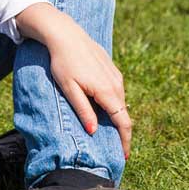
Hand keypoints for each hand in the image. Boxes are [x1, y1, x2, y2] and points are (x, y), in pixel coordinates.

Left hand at [16, 4, 132, 158]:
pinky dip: (114, 104)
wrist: (65, 34)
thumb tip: (93, 132)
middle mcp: (116, 83)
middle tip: (115, 149)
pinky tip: (104, 109)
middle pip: (124, 114)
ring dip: (117, 117)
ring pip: (121, 102)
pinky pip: (117, 91)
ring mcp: (115, 75)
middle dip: (121, 132)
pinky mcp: (111, 68)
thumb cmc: (63, 62)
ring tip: (110, 132)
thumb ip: (83, 110)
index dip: (125, 140)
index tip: (124, 155)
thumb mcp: (69, 89)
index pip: (123, 121)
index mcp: (106, 90)